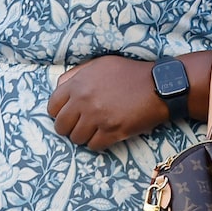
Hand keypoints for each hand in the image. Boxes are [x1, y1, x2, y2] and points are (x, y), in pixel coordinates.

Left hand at [49, 56, 168, 149]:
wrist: (159, 86)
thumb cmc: (129, 73)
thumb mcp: (100, 64)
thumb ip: (76, 75)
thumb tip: (59, 88)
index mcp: (78, 84)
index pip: (52, 107)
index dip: (58, 113)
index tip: (69, 115)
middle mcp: (85, 101)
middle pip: (61, 126)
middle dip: (69, 128)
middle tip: (80, 126)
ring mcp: (98, 117)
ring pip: (76, 138)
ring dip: (83, 137)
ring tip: (94, 131)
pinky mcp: (113, 131)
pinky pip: (93, 146)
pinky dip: (97, 143)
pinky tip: (105, 136)